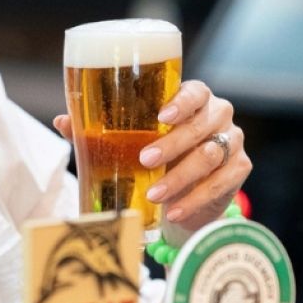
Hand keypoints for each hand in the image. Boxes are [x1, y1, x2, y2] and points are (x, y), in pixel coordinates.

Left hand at [55, 79, 250, 231]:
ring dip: (180, 176)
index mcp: (195, 99)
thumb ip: (102, 130)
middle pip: (202, 125)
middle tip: (144, 160)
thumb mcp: (132, 142)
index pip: (195, 91)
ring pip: (210, 155)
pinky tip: (173, 210)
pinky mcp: (240, 169)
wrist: (188, 194)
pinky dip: (195, 199)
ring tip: (153, 194)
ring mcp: (233, 142)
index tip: (161, 116)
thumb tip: (63, 120)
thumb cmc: (159, 156)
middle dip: (172, 144)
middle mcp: (218, 115)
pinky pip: (221, 183)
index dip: (182, 102)